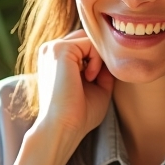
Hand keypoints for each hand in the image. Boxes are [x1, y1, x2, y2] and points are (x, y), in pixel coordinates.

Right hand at [32, 29, 114, 153]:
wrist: (63, 127)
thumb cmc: (79, 114)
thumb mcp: (98, 87)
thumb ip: (104, 69)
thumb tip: (115, 55)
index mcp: (55, 60)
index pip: (83, 45)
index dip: (97, 59)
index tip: (98, 80)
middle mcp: (50, 50)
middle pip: (86, 38)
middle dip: (99, 56)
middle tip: (98, 79)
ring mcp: (52, 48)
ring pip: (90, 38)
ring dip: (98, 58)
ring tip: (92, 79)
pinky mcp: (59, 49)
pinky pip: (90, 43)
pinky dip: (97, 60)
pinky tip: (89, 77)